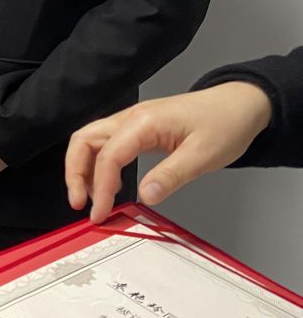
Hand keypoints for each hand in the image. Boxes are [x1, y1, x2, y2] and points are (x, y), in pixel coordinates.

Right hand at [65, 82, 272, 222]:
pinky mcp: (138, 128)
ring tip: (91, 198)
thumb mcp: (203, 156)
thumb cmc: (225, 124)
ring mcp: (132, 121)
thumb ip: (171, 176)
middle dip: (75, 172)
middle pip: (84, 140)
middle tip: (79, 203)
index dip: (100, 187)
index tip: (101, 212)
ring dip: (83, 168)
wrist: (241, 104)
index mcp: (144, 122)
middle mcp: (131, 118)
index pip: (108, 156)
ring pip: (90, 141)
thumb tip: (144, 196)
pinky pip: (106, 144)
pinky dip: (99, 164)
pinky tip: (108, 184)